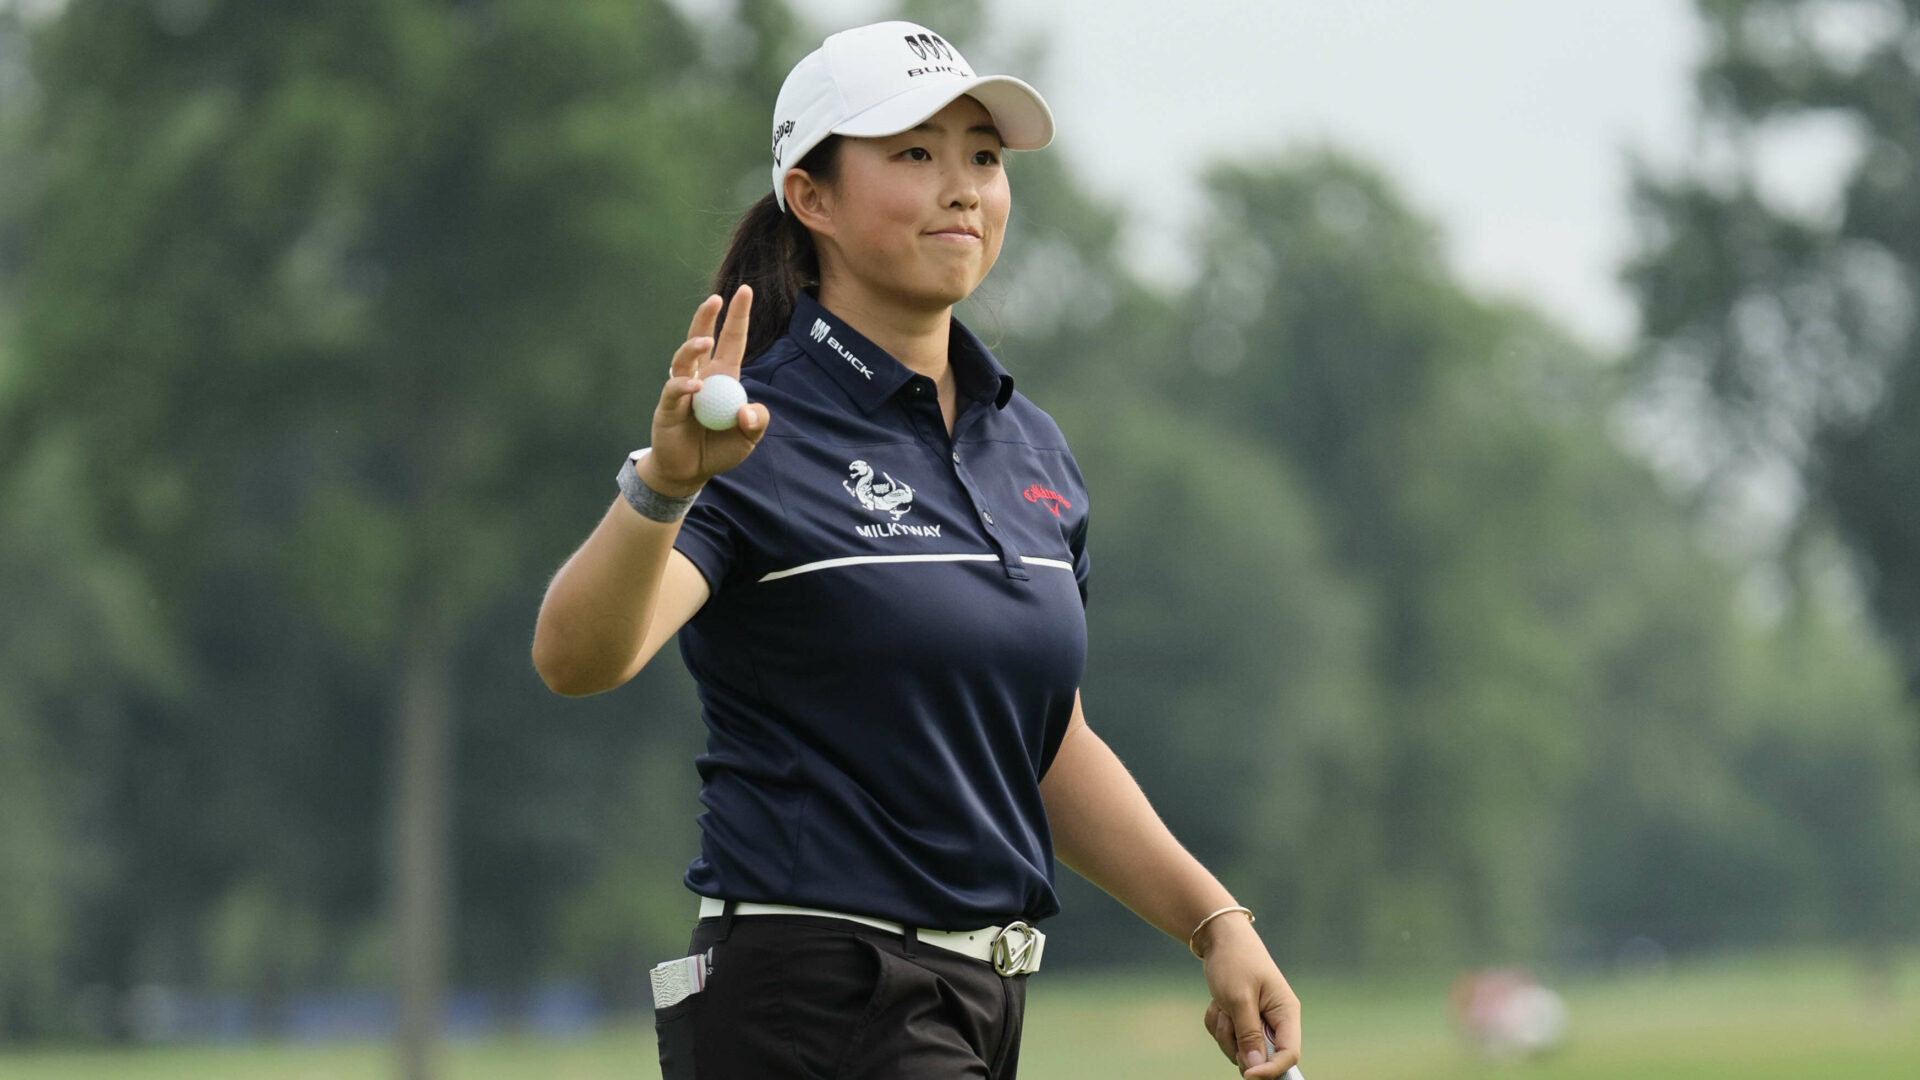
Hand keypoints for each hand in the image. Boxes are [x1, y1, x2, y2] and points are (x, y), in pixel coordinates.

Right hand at [638, 285, 771, 497]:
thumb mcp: (748, 437)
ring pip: (684, 359)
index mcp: (724, 377)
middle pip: (702, 339)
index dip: (738, 317)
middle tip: (717, 298)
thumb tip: (747, 410)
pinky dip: (684, 386)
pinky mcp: (668, 407)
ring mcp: (682, 389)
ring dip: (694, 347)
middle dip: (708, 317)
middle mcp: (701, 376)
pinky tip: (696, 385)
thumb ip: (757, 422)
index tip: (745, 290)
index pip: (732, 340)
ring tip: (706, 340)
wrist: (690, 472)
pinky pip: (675, 390)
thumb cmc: (718, 449)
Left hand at [1198, 915, 1300, 1077]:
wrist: (1219, 937)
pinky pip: (1226, 1037)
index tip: (1249, 1075)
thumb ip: (1248, 1034)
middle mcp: (1276, 1020)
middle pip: (1260, 1057)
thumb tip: (1255, 1067)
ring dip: (1224, 1030)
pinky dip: (1217, 1022)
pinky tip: (1217, 1002)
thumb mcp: (1239, 998)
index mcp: (1286, 1013)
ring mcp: (1258, 1021)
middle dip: (1237, 1042)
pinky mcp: (1241, 1020)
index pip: (1289, 1054)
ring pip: (1239, 1049)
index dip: (1271, 1070)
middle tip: (1227, 1016)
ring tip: (1222, 1003)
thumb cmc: (1234, 961)